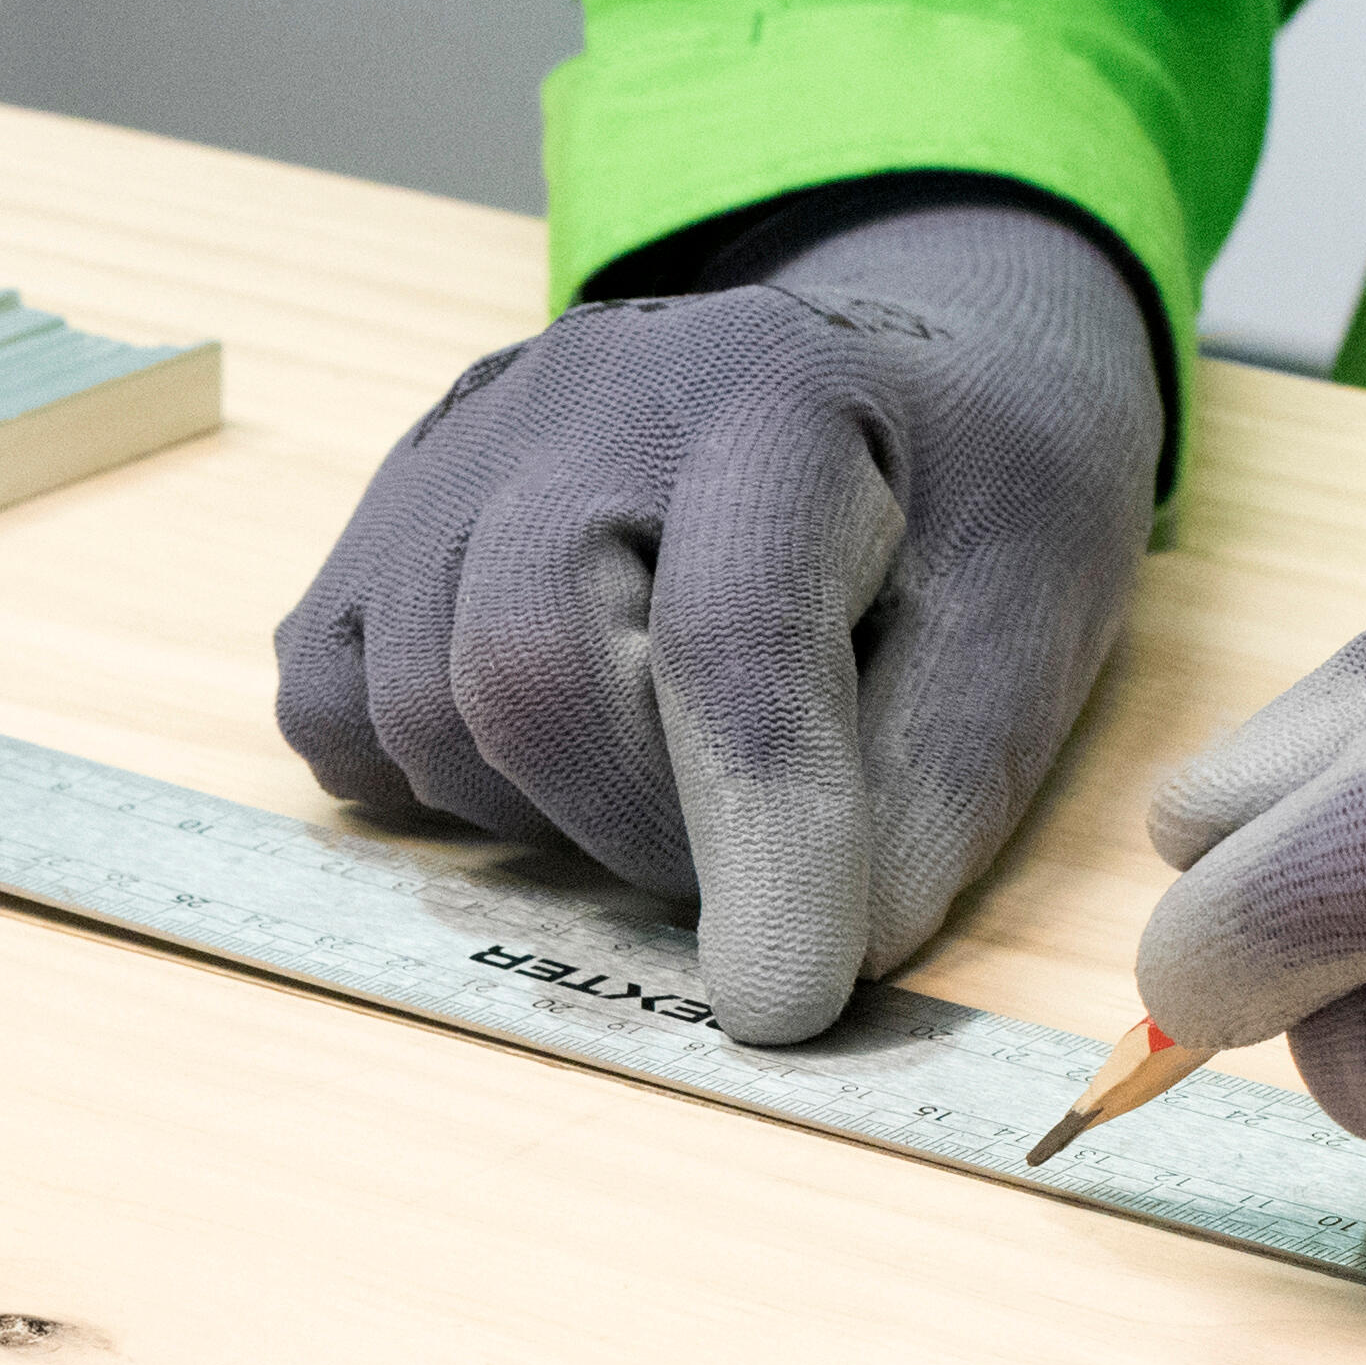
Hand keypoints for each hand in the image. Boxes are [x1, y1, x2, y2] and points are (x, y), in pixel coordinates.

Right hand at [271, 187, 1166, 1043]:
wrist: (895, 364)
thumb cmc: (965, 498)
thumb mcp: (1032, 617)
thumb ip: (943, 781)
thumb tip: (832, 959)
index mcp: (779, 395)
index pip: (730, 635)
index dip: (759, 836)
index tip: (789, 1000)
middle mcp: (588, 393)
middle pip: (524, 673)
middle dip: (636, 836)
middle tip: (747, 875)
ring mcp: (462, 447)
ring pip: (413, 705)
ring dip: (542, 817)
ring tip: (663, 790)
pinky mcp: (385, 513)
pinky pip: (333, 698)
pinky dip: (427, 779)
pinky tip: (550, 763)